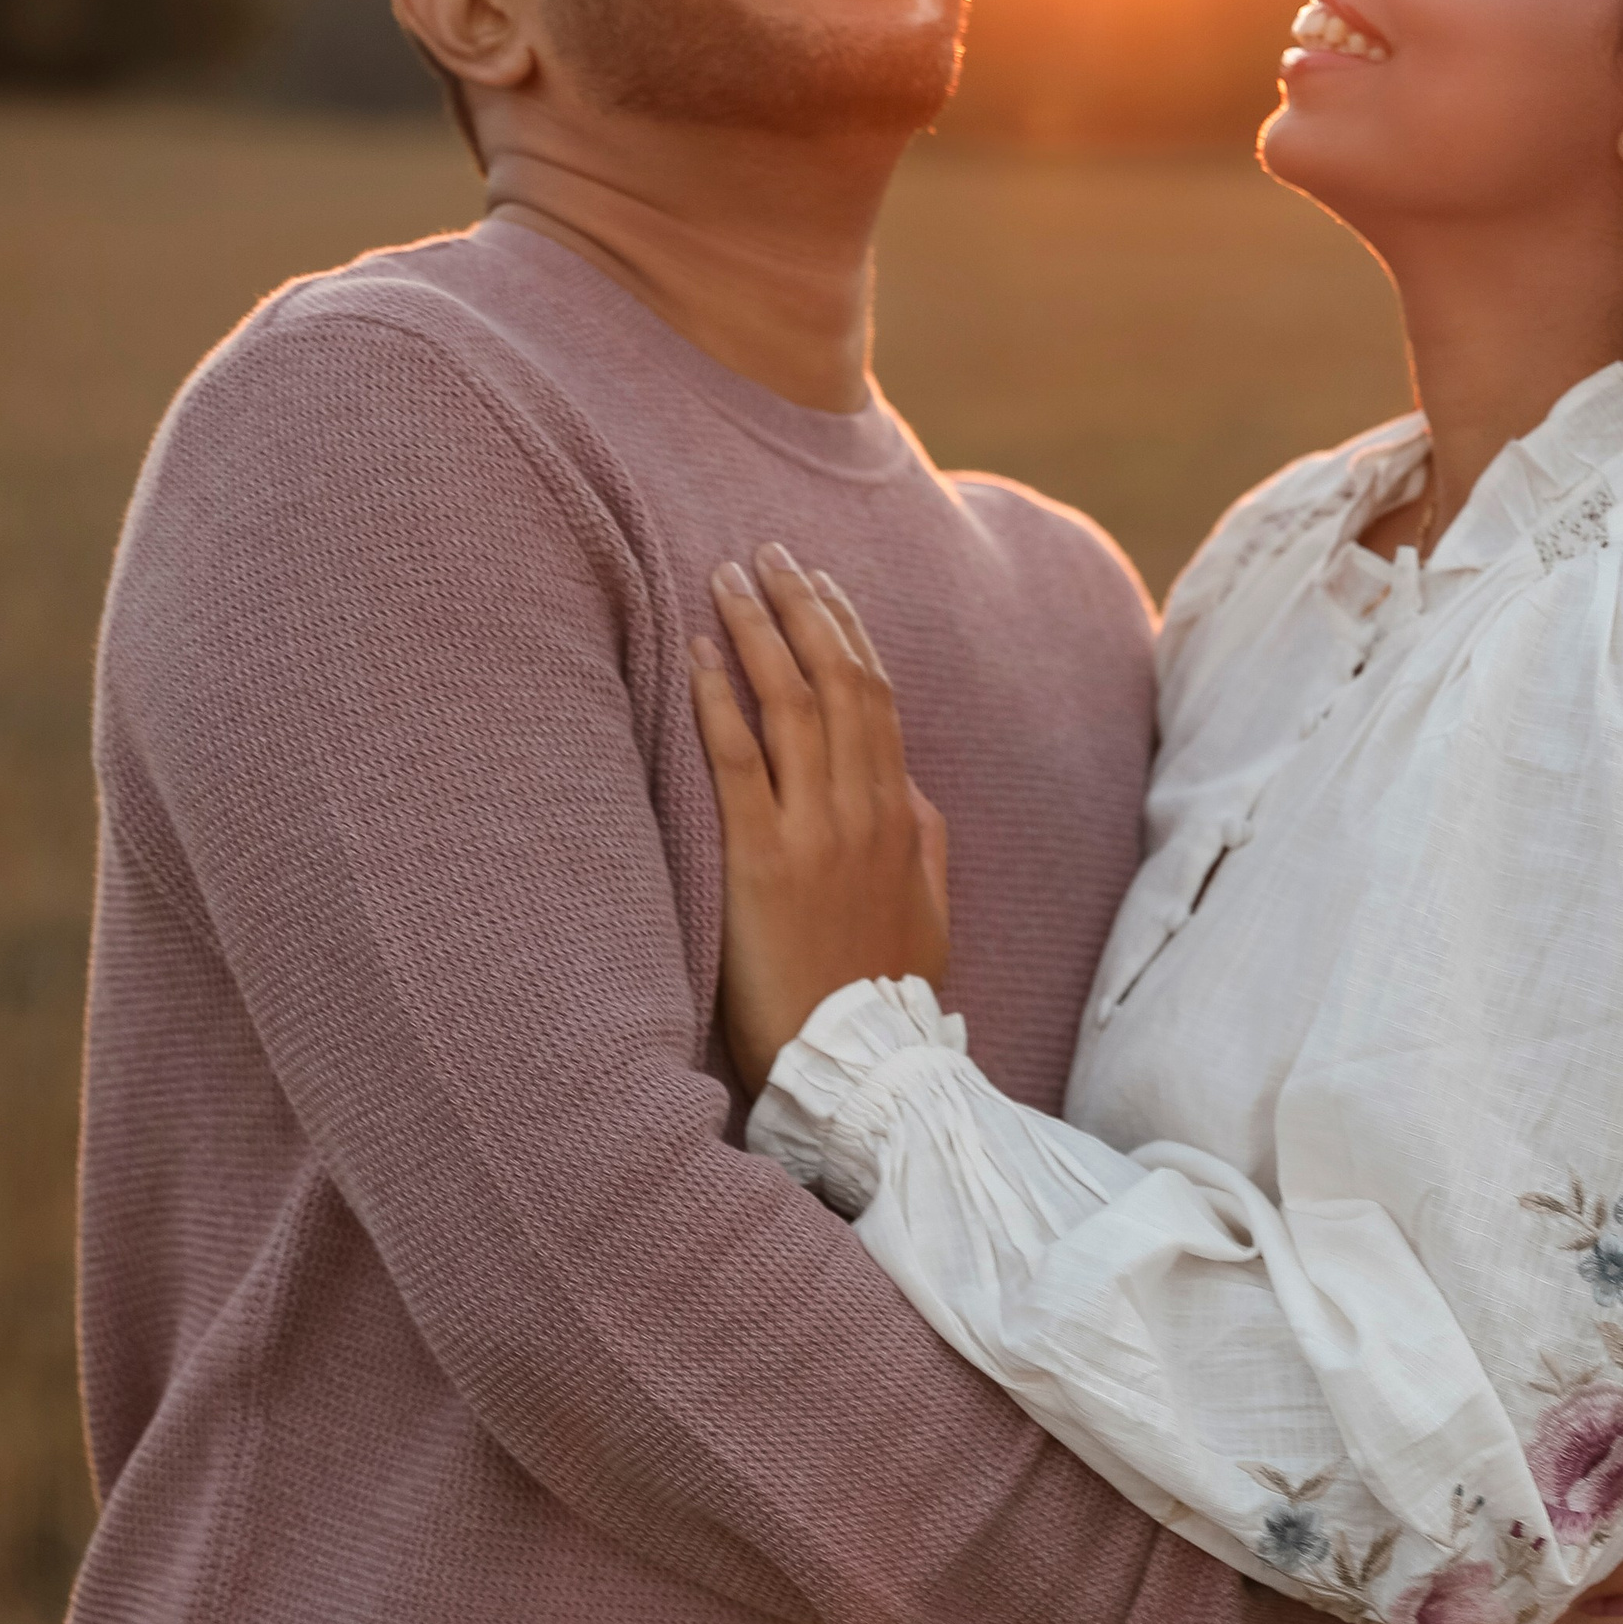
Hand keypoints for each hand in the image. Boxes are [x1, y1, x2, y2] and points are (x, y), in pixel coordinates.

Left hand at [691, 547, 949, 1094]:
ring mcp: (813, 832)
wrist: (859, 1070)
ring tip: (724, 578)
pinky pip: (737, 760)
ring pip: (788, 701)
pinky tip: (695, 652)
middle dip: (800, 607)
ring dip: (755, 630)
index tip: (821, 583)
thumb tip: (910, 785)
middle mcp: (862, 809)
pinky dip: (717, 698)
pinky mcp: (759, 863)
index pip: (876, 695)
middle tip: (765, 553)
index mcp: (902, 815)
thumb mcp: (927, 912)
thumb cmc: (882, 996)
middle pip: (834, 678)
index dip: (848, 630)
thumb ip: (924, 841)